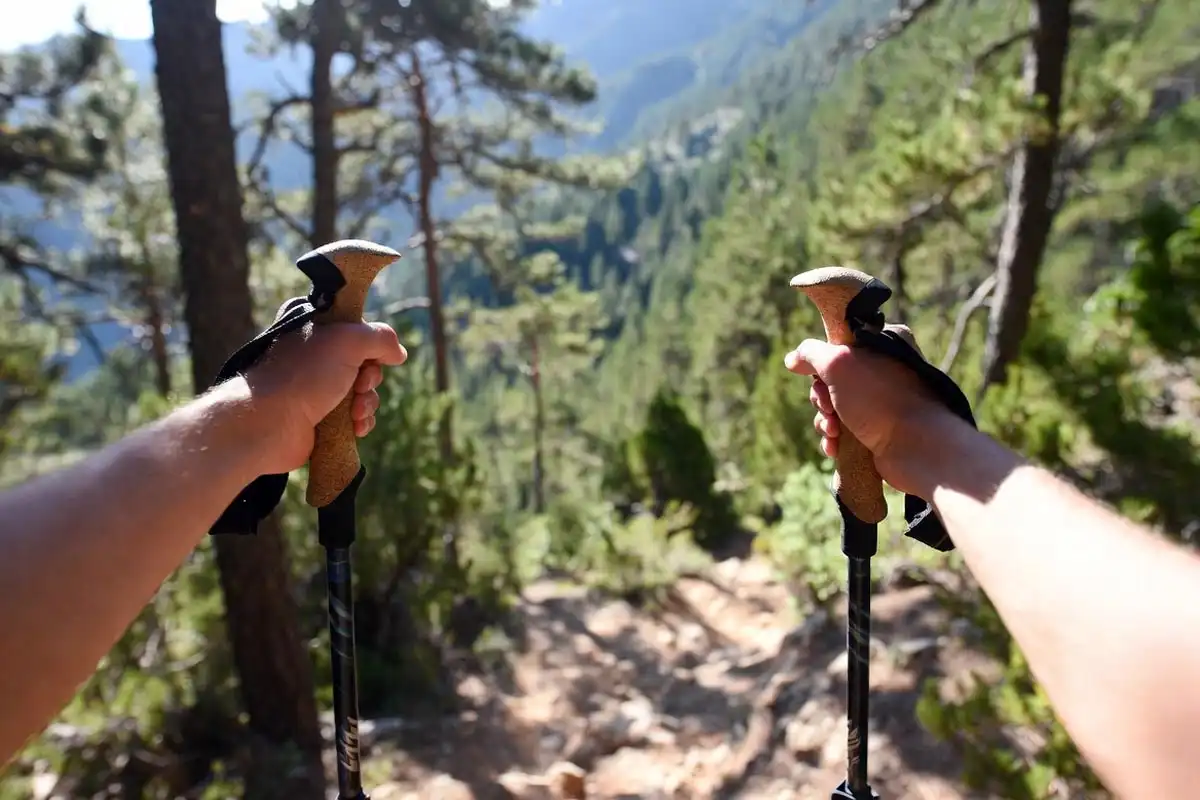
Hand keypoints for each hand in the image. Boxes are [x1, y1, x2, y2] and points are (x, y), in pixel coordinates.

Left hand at [244, 321, 407, 474]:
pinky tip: (356, 428)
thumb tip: (399, 353)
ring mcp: (318, 389)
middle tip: (358, 386)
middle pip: (365, 364)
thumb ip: (381, 338)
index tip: (371, 356)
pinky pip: (355, 417)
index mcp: (316, 330)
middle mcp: (316, 357)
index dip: (370, 345)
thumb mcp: (348, 340)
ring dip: (367, 403)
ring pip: (362, 392)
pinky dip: (361, 422)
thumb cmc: (305, 375)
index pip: (358, 331)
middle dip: (370, 379)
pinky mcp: (321, 418)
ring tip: (354, 413)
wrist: (271, 422)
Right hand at [783, 335, 945, 494]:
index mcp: (880, 345)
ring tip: (833, 432)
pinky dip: (835, 439)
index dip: (821, 366)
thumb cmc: (879, 399)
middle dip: (822, 399)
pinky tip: (835, 448)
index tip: (820, 379)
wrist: (916, 446)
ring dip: (825, 422)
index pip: (836, 347)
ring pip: (835, 408)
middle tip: (830, 408)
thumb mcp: (838, 363)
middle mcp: (883, 371)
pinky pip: (845, 432)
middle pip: (831, 380)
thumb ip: (810, 354)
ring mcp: (881, 403)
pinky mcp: (879, 430)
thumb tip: (792, 359)